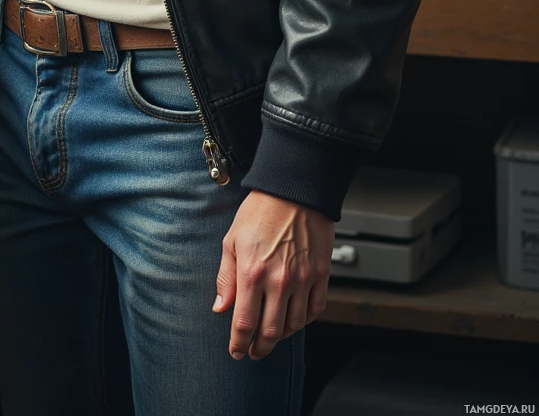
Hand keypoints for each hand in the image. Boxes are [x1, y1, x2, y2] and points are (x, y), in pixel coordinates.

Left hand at [213, 190, 333, 360]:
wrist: (294, 190)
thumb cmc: (261, 211)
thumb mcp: (232, 240)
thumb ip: (226, 277)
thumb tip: (220, 306)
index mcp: (252, 272)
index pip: (244, 323)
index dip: (239, 343)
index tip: (236, 351)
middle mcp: (279, 280)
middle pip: (271, 332)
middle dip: (260, 348)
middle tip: (254, 352)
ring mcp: (303, 279)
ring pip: (294, 325)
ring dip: (281, 336)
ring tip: (272, 335)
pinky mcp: (321, 275)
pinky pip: (315, 310)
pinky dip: (304, 321)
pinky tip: (294, 318)